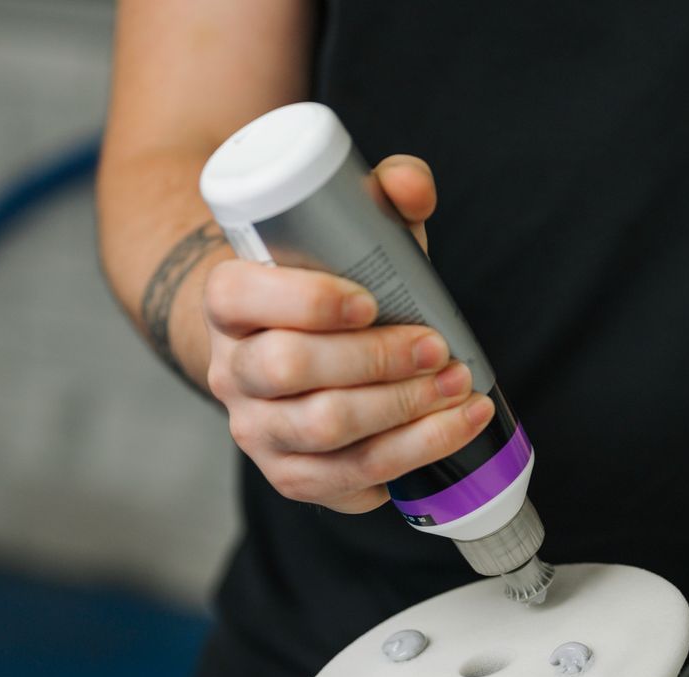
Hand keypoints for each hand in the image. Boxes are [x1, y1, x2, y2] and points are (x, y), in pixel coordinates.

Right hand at [200, 155, 493, 512]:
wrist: (294, 354)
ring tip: (460, 390)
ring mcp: (256, 430)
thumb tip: (409, 185)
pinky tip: (449, 431)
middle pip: (288, 369)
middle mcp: (230, 371)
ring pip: (323, 431)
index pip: (239, 295)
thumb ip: (382, 197)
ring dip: (404, 413)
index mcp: (227, 302)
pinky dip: (409, 457)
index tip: (368, 300)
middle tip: (437, 348)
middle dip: (374, 361)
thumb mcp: (348, 236)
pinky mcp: (290, 475)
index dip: (305, 301)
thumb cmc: (329, 289)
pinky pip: (347, 480)